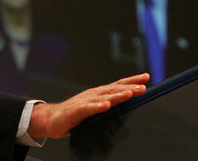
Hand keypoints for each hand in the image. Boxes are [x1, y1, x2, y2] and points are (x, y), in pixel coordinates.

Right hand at [28, 73, 149, 138]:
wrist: (51, 119)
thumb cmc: (73, 115)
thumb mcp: (94, 110)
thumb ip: (108, 108)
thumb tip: (126, 108)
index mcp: (99, 94)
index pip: (118, 85)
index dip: (131, 81)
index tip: (146, 77)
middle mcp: (93, 95)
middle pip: (114, 89)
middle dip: (129, 87)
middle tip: (143, 87)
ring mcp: (84, 102)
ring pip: (103, 97)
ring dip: (117, 95)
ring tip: (129, 94)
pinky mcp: (76, 111)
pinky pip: (88, 108)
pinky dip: (97, 106)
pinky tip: (106, 106)